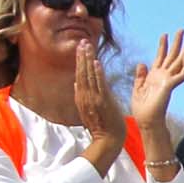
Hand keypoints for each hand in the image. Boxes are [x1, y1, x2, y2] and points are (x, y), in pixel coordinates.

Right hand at [72, 56, 124, 171]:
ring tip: (87, 46)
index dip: (79, 62)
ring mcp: (93, 99)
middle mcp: (85, 96)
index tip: (80, 49)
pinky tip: (96, 62)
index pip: (79, 75)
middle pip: (82, 73)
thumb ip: (82, 96)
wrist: (107, 140)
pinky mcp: (103, 102)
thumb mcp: (87, 110)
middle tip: (82, 42)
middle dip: (82, 56)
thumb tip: (76, 84)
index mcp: (81, 97)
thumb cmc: (101, 126)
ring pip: (89, 76)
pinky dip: (97, 73)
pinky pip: (99, 85)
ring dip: (88, 60)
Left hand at [129, 31, 183, 153]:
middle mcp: (163, 76)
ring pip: (180, 62)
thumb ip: (140, 76)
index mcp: (154, 76)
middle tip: (182, 30)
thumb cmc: (142, 109)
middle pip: (172, 56)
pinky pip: (181, 74)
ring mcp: (168, 81)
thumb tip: (141, 63)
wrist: (146, 121)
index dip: (162, 46)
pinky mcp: (170, 86)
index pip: (160, 57)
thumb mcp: (137, 89)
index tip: (164, 34)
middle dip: (177, 43)